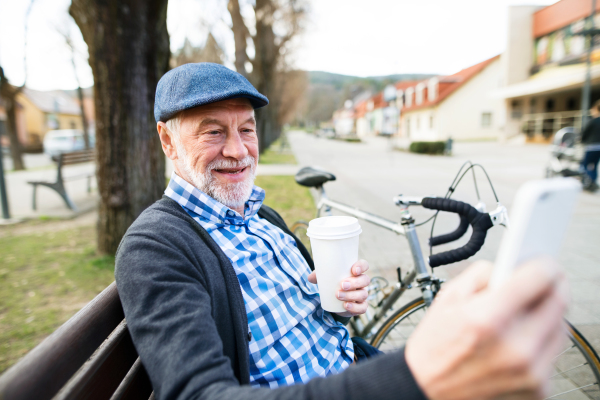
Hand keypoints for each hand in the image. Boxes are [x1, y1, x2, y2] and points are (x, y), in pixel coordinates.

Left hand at [307, 259, 369, 316]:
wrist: (333, 300)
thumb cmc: (331, 283)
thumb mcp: (325, 277)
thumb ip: (318, 275)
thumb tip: (310, 278)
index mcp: (355, 271)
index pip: (364, 265)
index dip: (361, 266)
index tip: (354, 270)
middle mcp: (361, 282)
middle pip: (365, 280)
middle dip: (354, 283)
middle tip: (342, 285)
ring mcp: (362, 294)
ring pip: (363, 294)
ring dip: (351, 295)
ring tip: (338, 295)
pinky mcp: (360, 306)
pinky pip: (362, 308)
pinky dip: (355, 307)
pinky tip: (346, 306)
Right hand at [405, 258, 567, 399]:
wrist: (427, 391)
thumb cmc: (434, 347)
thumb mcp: (447, 299)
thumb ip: (481, 275)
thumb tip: (510, 266)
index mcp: (487, 319)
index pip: (539, 278)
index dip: (543, 264)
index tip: (541, 261)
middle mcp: (514, 348)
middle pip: (558, 301)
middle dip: (551, 284)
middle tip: (542, 279)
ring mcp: (530, 372)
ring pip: (560, 328)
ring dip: (547, 314)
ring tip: (527, 310)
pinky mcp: (537, 389)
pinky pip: (551, 354)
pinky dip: (540, 341)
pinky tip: (519, 339)